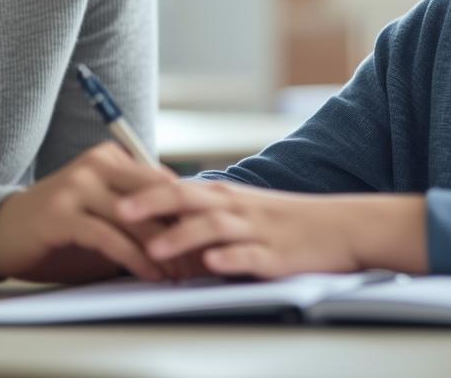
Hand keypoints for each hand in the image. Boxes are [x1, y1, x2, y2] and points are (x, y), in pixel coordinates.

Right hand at [0, 142, 190, 283]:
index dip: (189, 212)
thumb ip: (139, 216)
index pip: (162, 182)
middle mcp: (95, 164)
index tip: (209, 240)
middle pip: (154, 195)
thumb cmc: (62, 226)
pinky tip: (149, 274)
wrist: (3, 231)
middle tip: (202, 260)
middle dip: (182, 230)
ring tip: (179, 274)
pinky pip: (108, 236)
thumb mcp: (105, 213)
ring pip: (134, 217)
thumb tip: (189, 237)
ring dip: (162, 250)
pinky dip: (134, 258)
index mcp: (111, 157)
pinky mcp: (61, 214)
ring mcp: (77, 186)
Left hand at [117, 182, 428, 279]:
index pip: (176, 186)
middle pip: (188, 199)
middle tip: (116, 211)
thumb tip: (162, 223)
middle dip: (151, 205)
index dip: (141, 189)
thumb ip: (204, 216)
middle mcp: (237, 208)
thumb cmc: (288, 222)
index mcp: (225, 196)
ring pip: (214, 229)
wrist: (342, 227)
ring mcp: (257, 231)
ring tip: (155, 247)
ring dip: (183, 236)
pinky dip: (230, 259)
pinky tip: (212, 264)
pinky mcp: (276, 256)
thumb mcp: (243, 212)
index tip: (107, 190)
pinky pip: (250, 257)